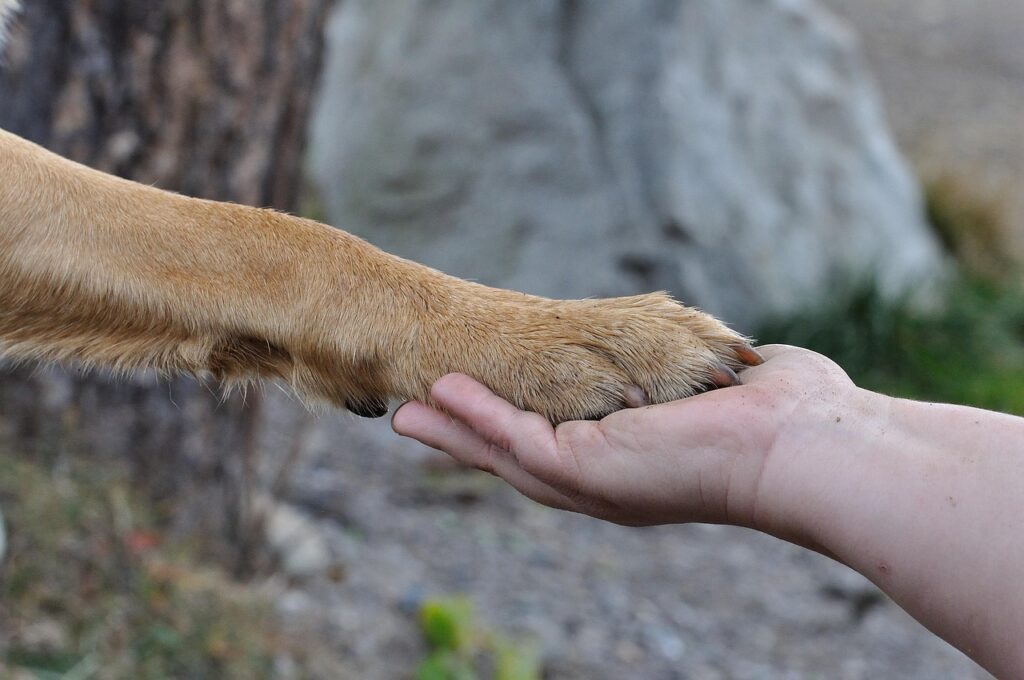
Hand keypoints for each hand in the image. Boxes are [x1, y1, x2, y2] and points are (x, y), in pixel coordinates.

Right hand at [392, 345, 856, 527]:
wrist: (806, 445)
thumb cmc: (783, 415)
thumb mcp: (722, 386)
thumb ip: (703, 375)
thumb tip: (732, 360)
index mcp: (633, 464)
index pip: (560, 443)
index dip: (514, 426)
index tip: (477, 404)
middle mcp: (606, 481)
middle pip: (517, 458)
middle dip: (466, 437)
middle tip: (414, 419)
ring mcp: (592, 481)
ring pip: (503, 454)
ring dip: (454, 430)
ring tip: (408, 410)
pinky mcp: (586, 468)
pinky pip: (514, 439)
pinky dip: (475, 417)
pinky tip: (440, 395)